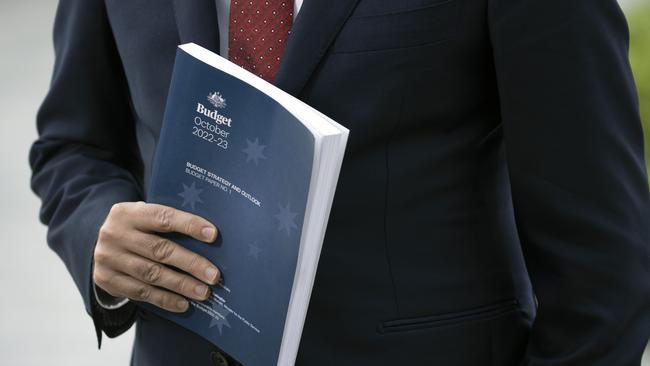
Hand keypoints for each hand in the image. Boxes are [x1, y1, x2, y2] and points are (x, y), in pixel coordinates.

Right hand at [92, 201, 219, 312]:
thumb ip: (167, 223)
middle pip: (160, 250)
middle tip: (213, 275)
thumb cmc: (136, 230)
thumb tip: (209, 237)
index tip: (213, 235)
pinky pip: (141, 293)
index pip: (163, 217)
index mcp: (128, 213)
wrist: (99, 247)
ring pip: (152, 274)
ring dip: (181, 285)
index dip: (189, 225)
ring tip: (203, 292)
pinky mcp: (107, 280)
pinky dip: (165, 299)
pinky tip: (183, 303)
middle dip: (191, 263)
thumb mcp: (143, 218)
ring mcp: (108, 258)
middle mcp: (115, 234)